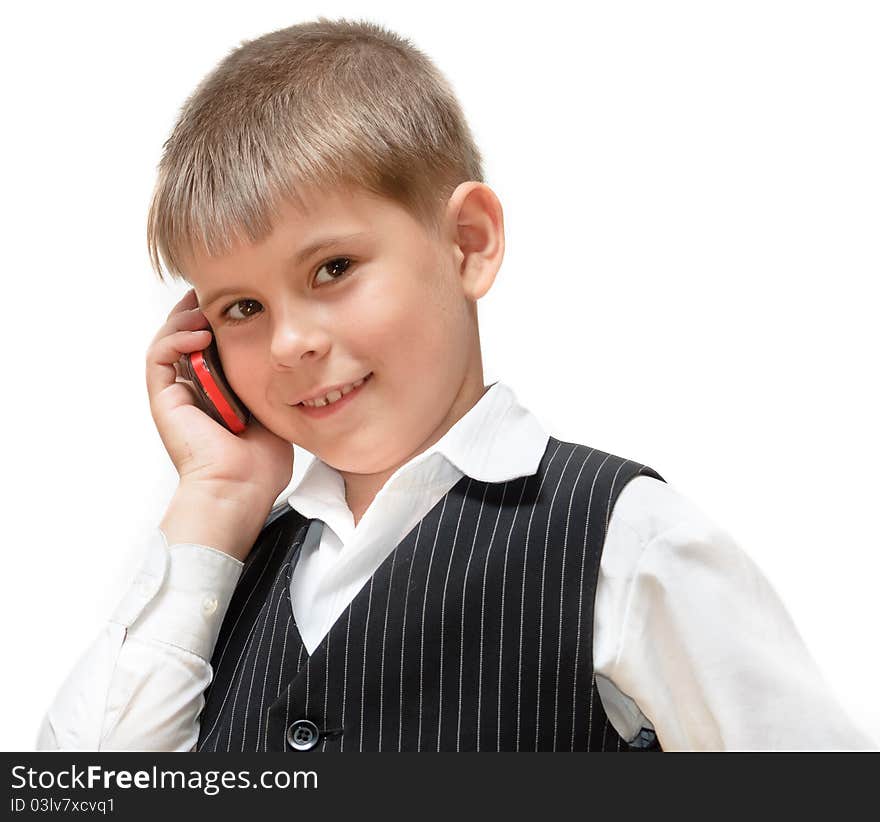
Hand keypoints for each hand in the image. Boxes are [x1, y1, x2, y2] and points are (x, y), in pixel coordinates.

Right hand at [145, 288, 293, 507]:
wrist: (240, 489)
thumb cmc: (260, 464)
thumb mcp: (276, 412)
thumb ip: (274, 385)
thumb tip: (290, 357)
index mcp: (218, 394)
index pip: (212, 346)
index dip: (220, 321)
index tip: (239, 302)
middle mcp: (193, 391)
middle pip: (187, 337)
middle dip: (200, 311)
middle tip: (218, 294)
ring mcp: (176, 395)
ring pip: (169, 341)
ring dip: (185, 319)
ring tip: (207, 309)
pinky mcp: (164, 400)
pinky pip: (159, 357)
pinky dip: (175, 338)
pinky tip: (199, 333)